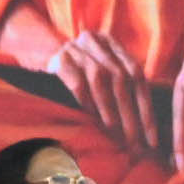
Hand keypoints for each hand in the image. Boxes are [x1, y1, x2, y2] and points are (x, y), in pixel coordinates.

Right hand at [47, 29, 163, 164]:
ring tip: (118, 135)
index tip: (152, 137)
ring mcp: (76, 48)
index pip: (138, 76)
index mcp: (111, 43)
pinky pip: (77, 84)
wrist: (31, 53)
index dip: (147, 107)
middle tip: (137, 142)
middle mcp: (96, 41)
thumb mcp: (99, 71)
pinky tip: (94, 121)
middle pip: (122, 79)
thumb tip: (147, 124)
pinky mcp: (58, 60)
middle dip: (132, 114)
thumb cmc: (70, 73)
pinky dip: (88, 103)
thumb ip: (121, 85)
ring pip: (102, 80)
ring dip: (111, 111)